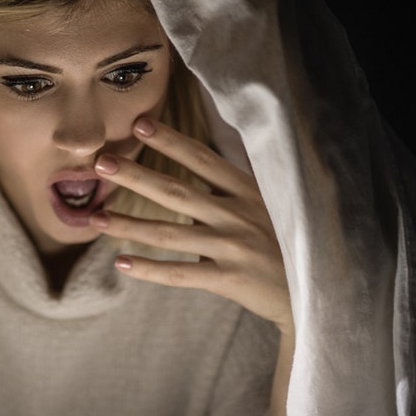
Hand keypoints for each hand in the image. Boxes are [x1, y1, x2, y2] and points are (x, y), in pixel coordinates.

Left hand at [89, 117, 291, 333]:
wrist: (320, 291)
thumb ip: (234, 187)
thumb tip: (192, 165)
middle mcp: (239, 214)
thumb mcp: (272, 203)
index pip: (202, 159)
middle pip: (177, 192)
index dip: (170, 141)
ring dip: (128, 224)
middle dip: (136, 175)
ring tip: (94, 217)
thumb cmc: (289, 242)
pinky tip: (121, 262)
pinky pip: (180, 273)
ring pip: (170, 234)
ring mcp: (234, 247)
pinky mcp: (230, 279)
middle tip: (100, 162)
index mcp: (249, 189)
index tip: (139, 124)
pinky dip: (149, 269)